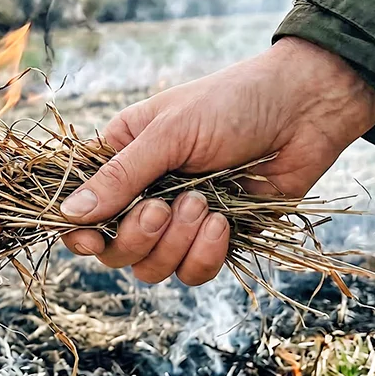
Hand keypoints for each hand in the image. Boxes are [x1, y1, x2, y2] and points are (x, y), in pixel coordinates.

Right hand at [59, 37, 374, 285]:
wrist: (305, 109)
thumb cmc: (232, 103)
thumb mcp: (169, 132)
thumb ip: (121, 177)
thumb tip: (69, 215)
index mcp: (122, 159)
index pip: (83, 210)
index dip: (80, 232)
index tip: (90, 238)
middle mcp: (145, 195)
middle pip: (115, 250)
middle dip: (138, 237)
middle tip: (165, 207)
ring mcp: (181, 222)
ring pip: (152, 268)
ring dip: (175, 243)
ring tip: (204, 204)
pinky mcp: (217, 240)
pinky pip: (193, 272)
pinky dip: (205, 254)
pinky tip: (224, 224)